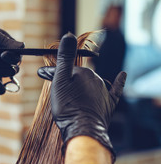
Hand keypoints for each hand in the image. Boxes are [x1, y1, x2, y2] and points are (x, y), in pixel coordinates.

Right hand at [38, 33, 126, 161]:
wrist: (83, 129)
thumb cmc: (68, 106)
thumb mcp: (60, 80)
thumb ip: (65, 58)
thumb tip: (69, 34)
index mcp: (82, 72)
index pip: (63, 68)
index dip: (49, 72)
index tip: (41, 74)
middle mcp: (95, 78)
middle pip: (76, 75)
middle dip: (64, 78)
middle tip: (53, 88)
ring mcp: (103, 91)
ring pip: (89, 83)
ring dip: (79, 85)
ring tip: (69, 95)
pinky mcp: (109, 102)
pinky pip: (115, 88)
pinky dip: (118, 80)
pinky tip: (122, 74)